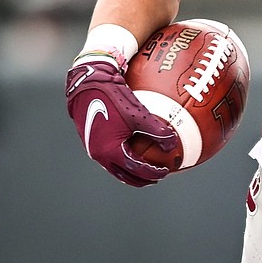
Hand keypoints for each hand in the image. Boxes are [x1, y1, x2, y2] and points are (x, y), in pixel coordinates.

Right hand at [65, 58, 177, 186]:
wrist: (88, 83)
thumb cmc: (114, 98)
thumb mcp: (139, 115)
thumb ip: (158, 132)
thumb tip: (173, 145)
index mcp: (109, 151)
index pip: (135, 169)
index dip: (152, 172)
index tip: (165, 172)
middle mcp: (98, 153)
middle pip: (123, 175)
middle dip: (140, 179)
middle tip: (156, 178)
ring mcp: (92, 147)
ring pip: (114, 167)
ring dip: (130, 171)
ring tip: (145, 169)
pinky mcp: (91, 139)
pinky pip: (109, 155)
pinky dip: (122, 159)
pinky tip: (131, 150)